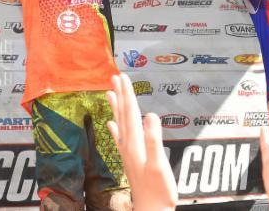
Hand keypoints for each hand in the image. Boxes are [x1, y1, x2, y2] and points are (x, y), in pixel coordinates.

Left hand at [106, 74, 176, 210]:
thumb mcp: (159, 164)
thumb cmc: (158, 191)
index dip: (128, 94)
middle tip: (116, 77)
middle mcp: (128, 145)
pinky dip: (114, 128)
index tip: (124, 77)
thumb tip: (151, 115)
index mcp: (135, 143)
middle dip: (121, 94)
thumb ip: (154, 139)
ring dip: (116, 107)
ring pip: (120, 123)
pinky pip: (120, 138)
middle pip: (123, 114)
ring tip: (109, 93)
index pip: (131, 112)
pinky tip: (110, 123)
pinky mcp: (130, 159)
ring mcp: (127, 152)